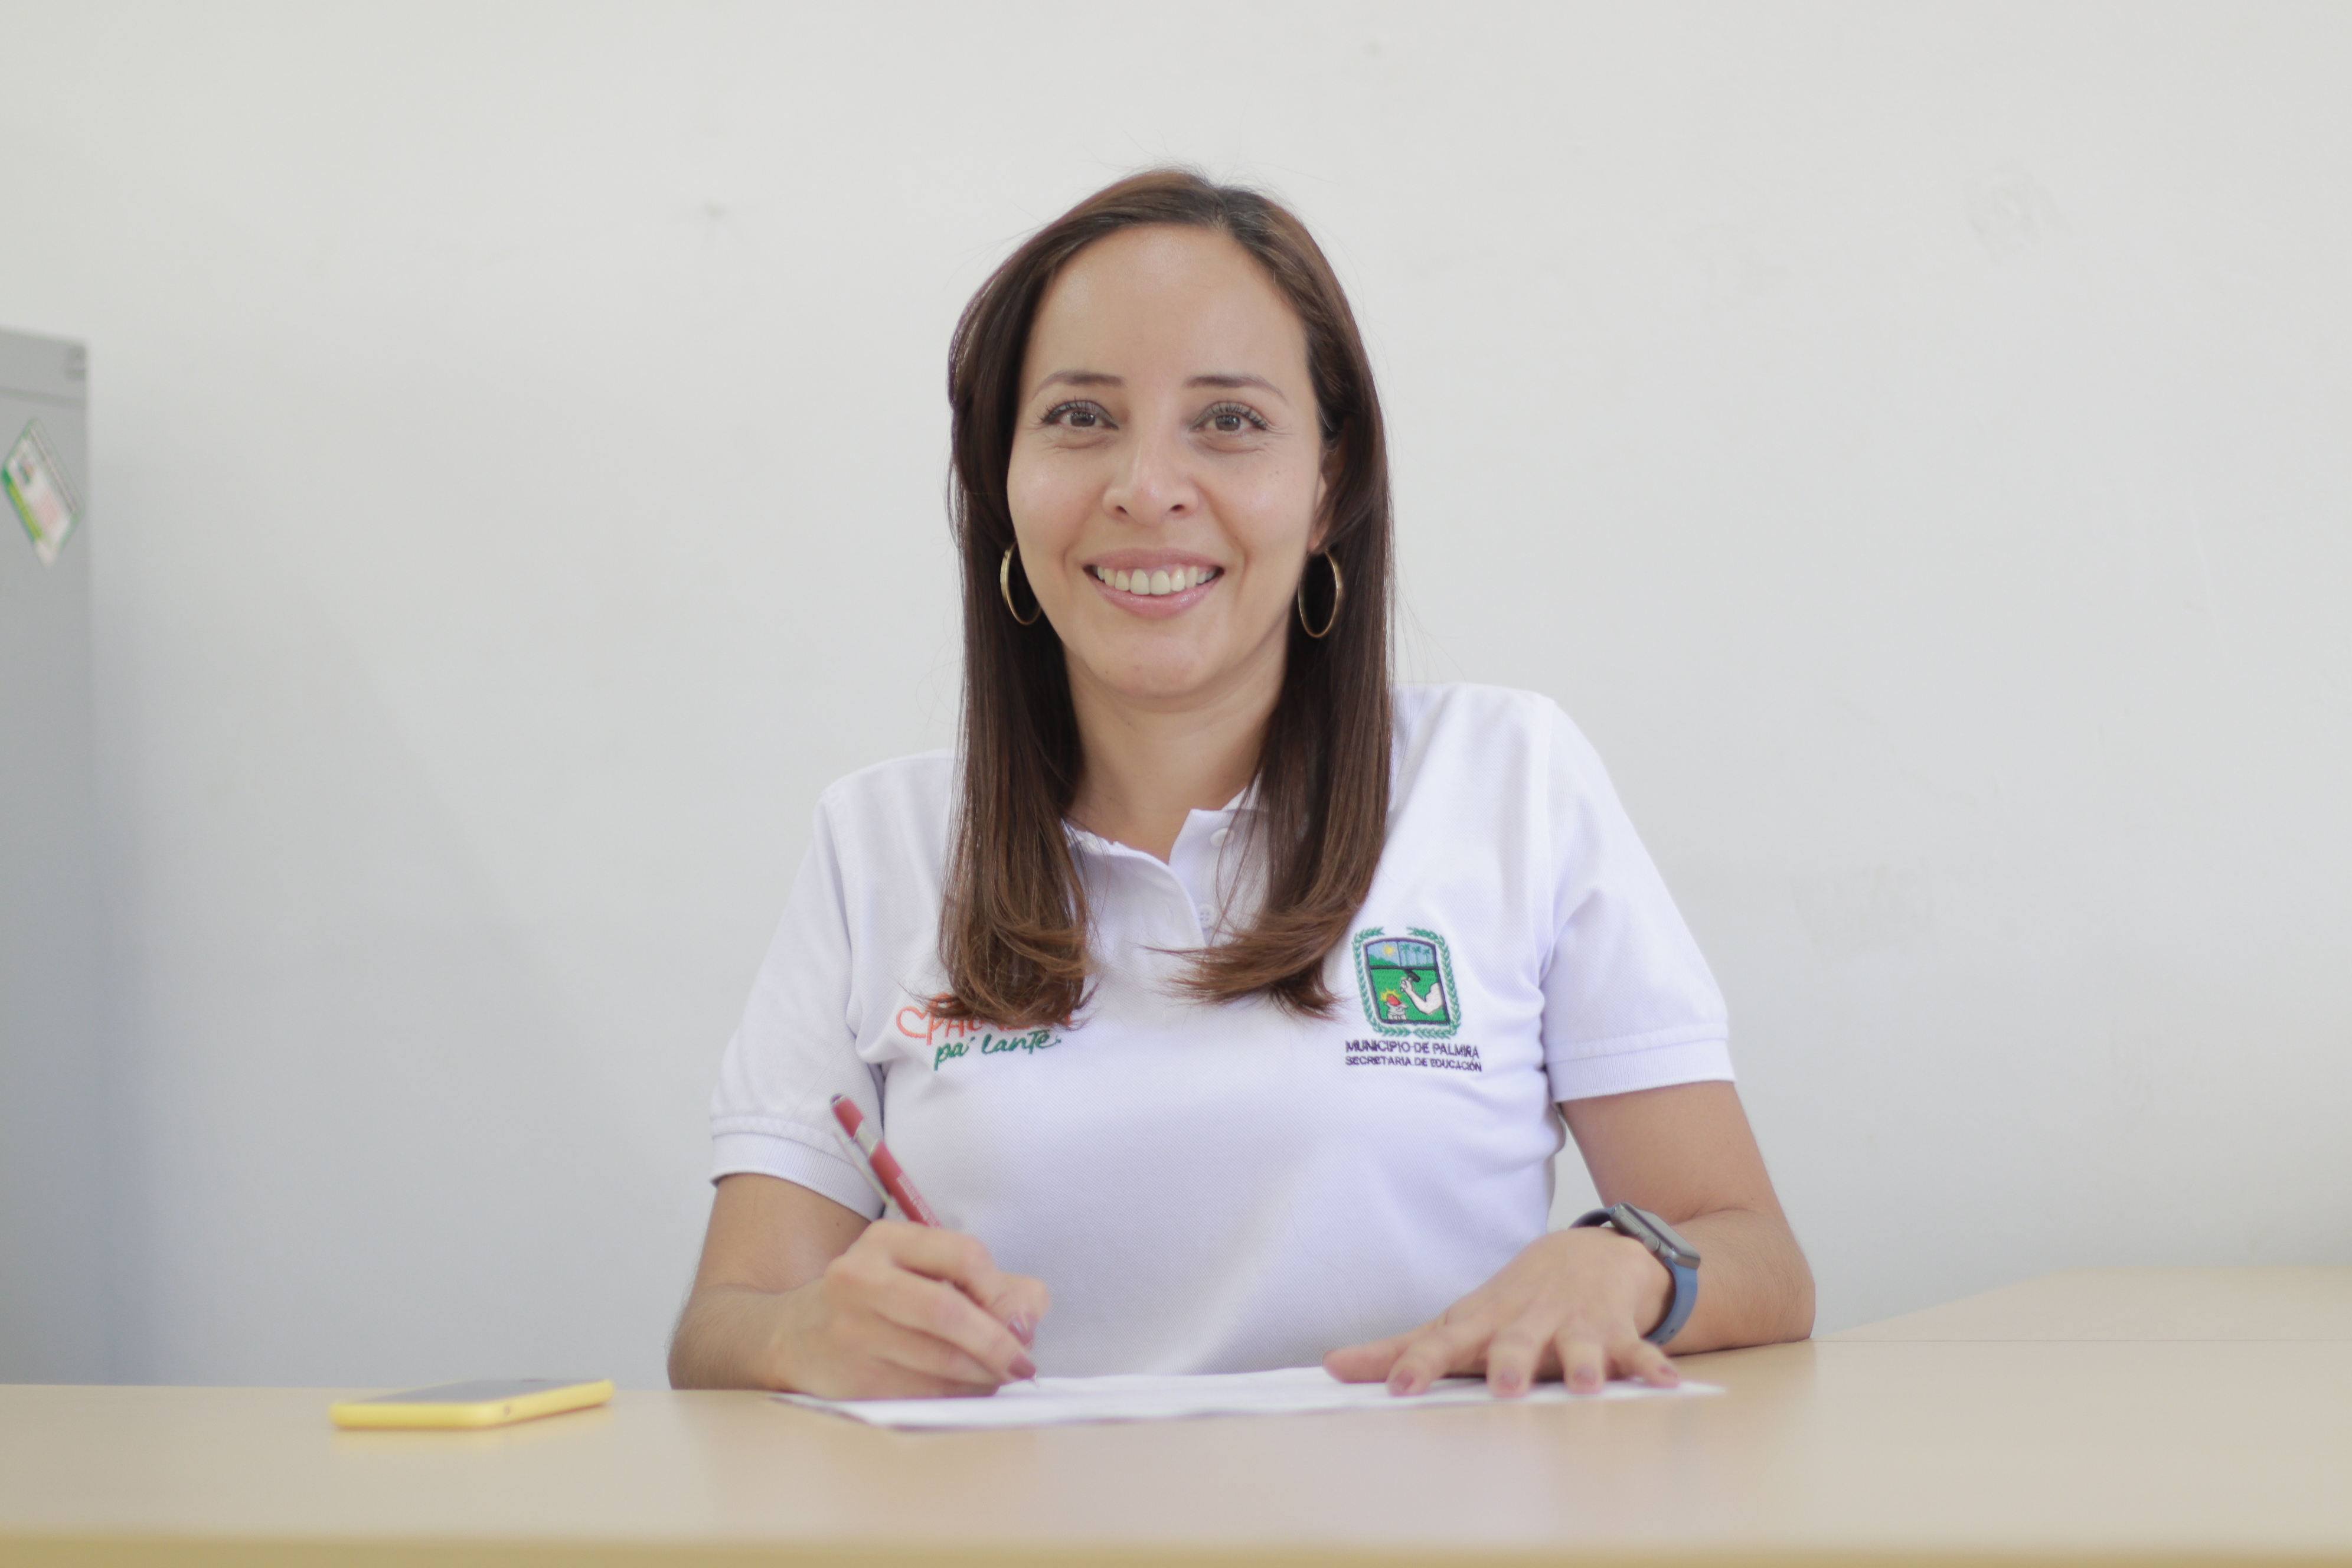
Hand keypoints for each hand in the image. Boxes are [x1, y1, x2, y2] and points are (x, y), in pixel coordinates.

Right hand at [768, 1220, 1050, 1399]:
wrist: (796, 1335)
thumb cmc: (881, 1301)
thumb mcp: (927, 1270)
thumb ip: (993, 1285)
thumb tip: (1027, 1319)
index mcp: (887, 1241)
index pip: (964, 1255)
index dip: (1002, 1294)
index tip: (1022, 1322)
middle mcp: (861, 1279)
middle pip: (948, 1311)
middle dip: (996, 1343)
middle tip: (1021, 1364)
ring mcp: (851, 1331)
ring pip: (938, 1361)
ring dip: (981, 1377)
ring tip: (995, 1378)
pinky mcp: (851, 1379)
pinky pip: (920, 1394)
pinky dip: (955, 1397)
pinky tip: (962, 1391)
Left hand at [1323, 1227, 1680, 1396]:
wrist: (1593, 1252)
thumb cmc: (1514, 1300)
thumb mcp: (1459, 1319)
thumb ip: (1399, 1347)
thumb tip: (1332, 1367)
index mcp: (1483, 1320)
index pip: (1445, 1341)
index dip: (1420, 1362)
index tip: (1399, 1387)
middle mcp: (1527, 1320)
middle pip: (1516, 1341)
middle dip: (1510, 1362)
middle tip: (1504, 1387)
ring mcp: (1574, 1323)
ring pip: (1579, 1344)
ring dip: (1584, 1362)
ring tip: (1589, 1384)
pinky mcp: (1617, 1328)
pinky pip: (1639, 1350)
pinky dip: (1653, 1364)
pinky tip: (1667, 1383)